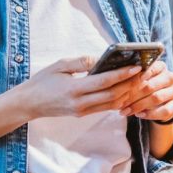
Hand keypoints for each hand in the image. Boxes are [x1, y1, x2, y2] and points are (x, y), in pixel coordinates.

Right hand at [16, 56, 142, 120]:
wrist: (29, 103)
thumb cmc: (43, 81)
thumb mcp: (60, 65)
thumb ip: (81, 62)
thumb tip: (101, 58)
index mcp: (74, 89)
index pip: (105, 82)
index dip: (122, 74)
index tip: (136, 67)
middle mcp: (80, 103)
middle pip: (113, 95)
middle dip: (130, 85)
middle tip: (143, 74)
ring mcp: (82, 111)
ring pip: (112, 104)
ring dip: (127, 94)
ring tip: (137, 81)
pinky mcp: (82, 114)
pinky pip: (105, 108)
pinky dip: (117, 100)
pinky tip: (125, 91)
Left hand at [118, 61, 172, 121]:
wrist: (156, 102)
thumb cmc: (142, 87)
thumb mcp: (137, 81)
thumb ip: (132, 79)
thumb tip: (121, 78)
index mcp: (160, 66)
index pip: (150, 69)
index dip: (138, 76)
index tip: (127, 83)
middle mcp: (170, 77)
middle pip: (151, 86)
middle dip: (133, 96)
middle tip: (120, 103)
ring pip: (157, 98)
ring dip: (139, 106)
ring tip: (126, 111)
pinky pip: (165, 110)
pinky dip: (150, 114)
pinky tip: (139, 115)